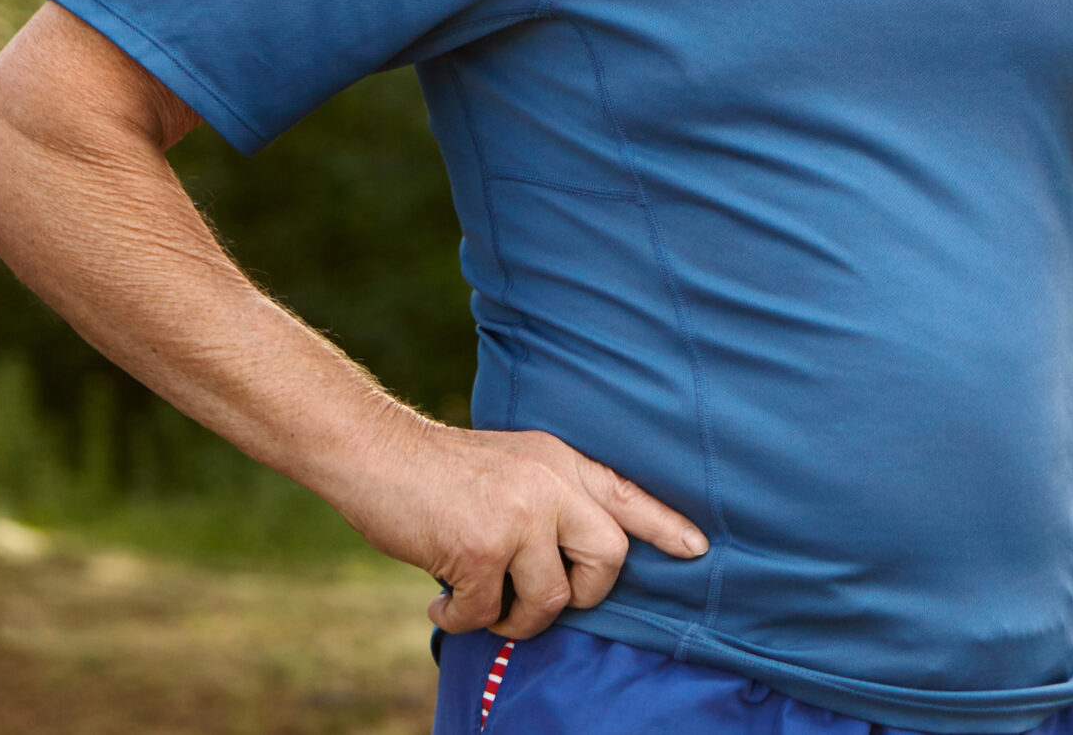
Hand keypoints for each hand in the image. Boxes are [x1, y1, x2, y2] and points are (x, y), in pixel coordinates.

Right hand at [333, 418, 707, 639]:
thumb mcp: (515, 463)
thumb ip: (551, 496)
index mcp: (561, 462)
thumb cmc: (440, 470)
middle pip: (608, 558)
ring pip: (551, 599)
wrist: (376, 454)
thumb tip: (572, 559)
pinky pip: (488, 612)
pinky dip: (461, 619)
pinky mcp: (482, 548)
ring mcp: (520, 515)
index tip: (697, 549)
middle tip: (543, 600)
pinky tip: (440, 605)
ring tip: (482, 607)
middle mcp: (551, 485)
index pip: (626, 495)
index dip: (664, 526)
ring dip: (515, 619)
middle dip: (584, 595)